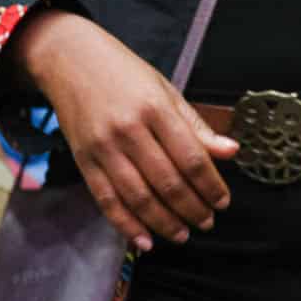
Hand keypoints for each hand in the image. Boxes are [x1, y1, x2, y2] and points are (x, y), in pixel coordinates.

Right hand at [10, 11, 239, 251]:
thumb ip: (196, 126)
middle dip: (192, 209)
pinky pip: (107, 201)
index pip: (191, 157)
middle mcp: (128, 129)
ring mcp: (103, 147)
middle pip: (167, 182)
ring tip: (183, 234)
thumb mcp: (165, 89)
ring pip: (138, 197)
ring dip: (164, 223)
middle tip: (207, 221)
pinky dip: (126, 225)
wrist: (69, 60)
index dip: (210, 185)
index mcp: (154, 107)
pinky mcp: (83, 160)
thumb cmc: (122, 72)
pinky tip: (144, 240)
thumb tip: (231, 152)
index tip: (222, 201)